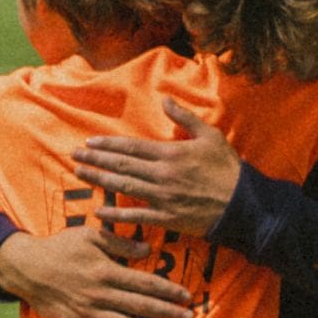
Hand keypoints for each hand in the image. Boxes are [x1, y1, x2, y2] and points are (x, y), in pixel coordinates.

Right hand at [0, 225, 195, 317]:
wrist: (26, 268)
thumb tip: (146, 250)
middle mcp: (100, 294)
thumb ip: (118, 243)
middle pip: (140, 306)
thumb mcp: (89, 236)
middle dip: (167, 313)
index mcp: (106, 271)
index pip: (144, 283)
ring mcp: (88, 312)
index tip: (186, 296)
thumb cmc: (59, 248)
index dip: (167, 290)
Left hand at [72, 100, 241, 238]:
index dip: (108, 145)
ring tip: (80, 174)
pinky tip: (99, 212)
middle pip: (121, 166)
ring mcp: (163, 198)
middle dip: (95, 160)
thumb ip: (185, 117)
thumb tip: (165, 98)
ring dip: (99, 180)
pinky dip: (117, 215)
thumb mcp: (210, 136)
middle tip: (74, 156)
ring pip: (123, 187)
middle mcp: (162, 175)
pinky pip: (137, 216)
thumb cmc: (228, 169)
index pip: (131, 148)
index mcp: (171, 154)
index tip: (89, 142)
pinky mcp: (167, 219)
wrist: (243, 205)